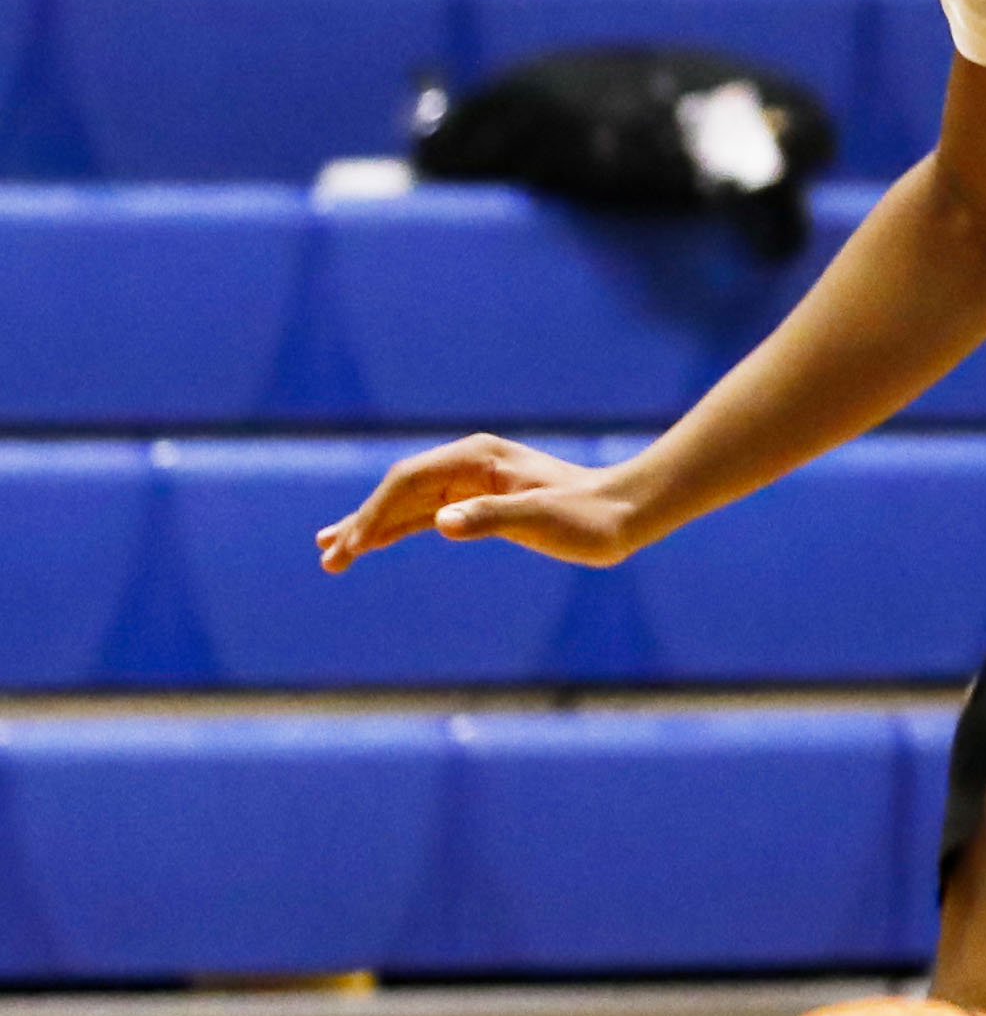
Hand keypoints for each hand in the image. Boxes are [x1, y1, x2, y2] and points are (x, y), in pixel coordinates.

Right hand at [316, 437, 650, 571]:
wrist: (627, 514)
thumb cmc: (589, 516)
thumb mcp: (542, 518)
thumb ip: (490, 518)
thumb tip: (439, 522)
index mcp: (477, 458)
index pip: (409, 481)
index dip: (376, 512)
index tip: (353, 545)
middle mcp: (469, 465)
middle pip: (400, 491)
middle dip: (363, 523)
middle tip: (327, 557)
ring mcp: (472, 483)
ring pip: (408, 505)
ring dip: (372, 529)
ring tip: (331, 555)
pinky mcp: (481, 504)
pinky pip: (426, 516)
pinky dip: (398, 530)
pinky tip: (372, 544)